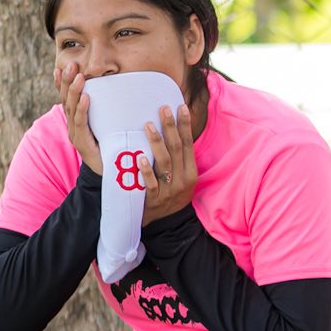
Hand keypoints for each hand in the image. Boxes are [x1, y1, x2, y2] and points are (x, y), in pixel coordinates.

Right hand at [56, 64, 102, 175]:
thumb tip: (117, 92)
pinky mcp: (82, 143)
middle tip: (71, 64)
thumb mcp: (108, 126)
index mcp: (77, 121)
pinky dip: (82, 109)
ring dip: (74, 91)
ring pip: (72, 109)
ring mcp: (76, 134)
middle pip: (66, 100)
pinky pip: (81, 123)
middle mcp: (73, 126)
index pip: (67, 98)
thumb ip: (108, 112)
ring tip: (79, 76)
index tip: (62, 66)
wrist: (111, 173)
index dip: (63, 83)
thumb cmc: (111, 147)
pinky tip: (85, 98)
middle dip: (68, 81)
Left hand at [140, 103, 196, 222]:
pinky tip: (140, 157)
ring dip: (156, 143)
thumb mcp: (181, 177)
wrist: (164, 223)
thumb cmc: (170, 193)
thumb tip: (173, 130)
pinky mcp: (155, 200)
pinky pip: (150, 183)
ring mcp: (169, 190)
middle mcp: (182, 180)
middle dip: (170, 128)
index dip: (185, 126)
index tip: (180, 107)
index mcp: (190, 172)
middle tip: (163, 109)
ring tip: (147, 125)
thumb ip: (178, 157)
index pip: (188, 144)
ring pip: (165, 163)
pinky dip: (146, 170)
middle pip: (177, 150)